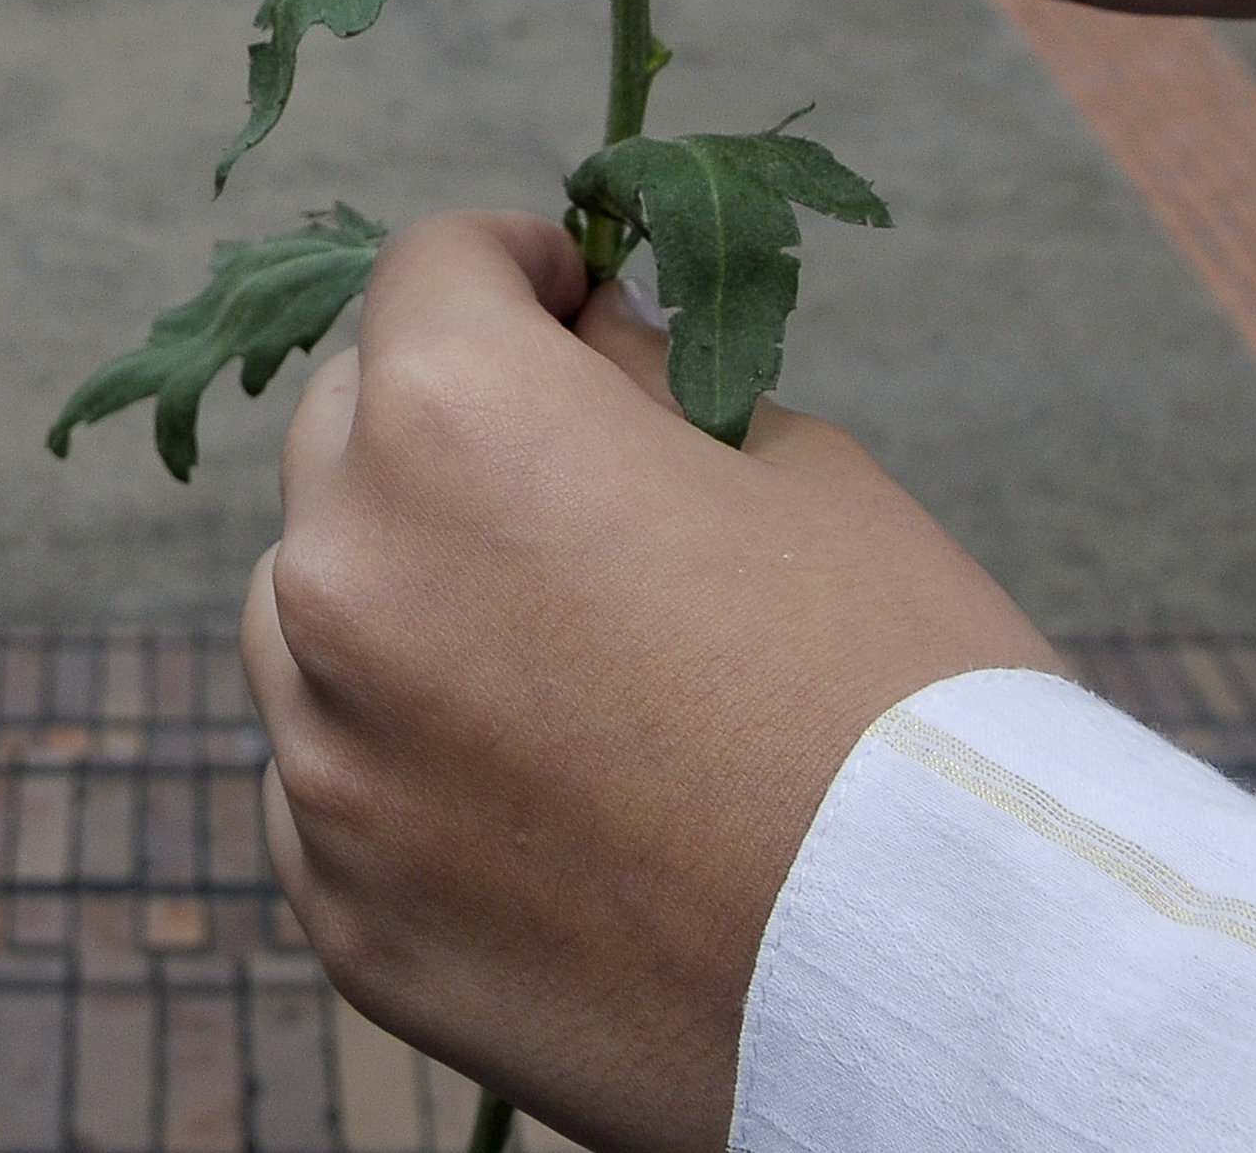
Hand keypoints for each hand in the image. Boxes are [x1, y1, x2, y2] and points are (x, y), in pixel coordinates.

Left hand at [244, 212, 1055, 1152]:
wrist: (948, 988)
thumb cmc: (902, 704)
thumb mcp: (799, 471)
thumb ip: (644, 386)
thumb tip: (577, 345)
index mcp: (457, 428)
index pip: (431, 271)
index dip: (513, 268)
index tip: (564, 297)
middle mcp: (348, 576)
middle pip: (346, 430)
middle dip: (441, 421)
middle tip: (565, 469)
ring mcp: (327, 758)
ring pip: (307, 606)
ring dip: (396, 590)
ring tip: (549, 644)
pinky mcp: (341, 906)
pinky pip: (327, 778)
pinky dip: (398, 756)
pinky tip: (530, 787)